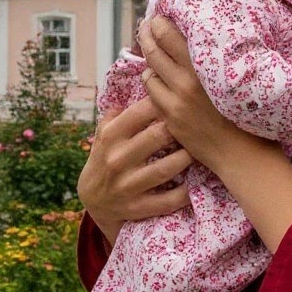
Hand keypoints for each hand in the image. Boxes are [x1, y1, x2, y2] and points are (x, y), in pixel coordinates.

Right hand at [76, 98, 191, 245]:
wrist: (93, 202)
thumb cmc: (106, 158)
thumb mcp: (104, 134)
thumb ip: (120, 111)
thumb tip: (140, 83)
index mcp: (111, 136)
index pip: (142, 111)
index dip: (166, 101)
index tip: (182, 97)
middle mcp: (118, 159)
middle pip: (159, 136)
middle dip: (181, 127)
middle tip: (198, 123)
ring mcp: (128, 186)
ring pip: (167, 167)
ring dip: (187, 157)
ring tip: (198, 149)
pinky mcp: (137, 208)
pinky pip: (168, 200)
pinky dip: (185, 192)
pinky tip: (197, 181)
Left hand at [138, 16, 258, 172]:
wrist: (243, 152)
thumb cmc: (248, 109)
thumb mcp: (235, 75)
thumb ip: (214, 56)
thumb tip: (196, 35)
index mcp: (204, 67)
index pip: (169, 36)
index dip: (159, 23)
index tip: (159, 17)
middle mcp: (185, 82)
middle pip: (153, 50)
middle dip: (147, 36)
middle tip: (147, 27)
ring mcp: (175, 102)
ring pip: (149, 72)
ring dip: (150, 62)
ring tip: (154, 55)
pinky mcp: (169, 119)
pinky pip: (152, 95)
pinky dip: (154, 84)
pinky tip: (160, 82)